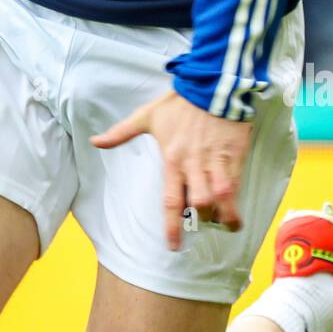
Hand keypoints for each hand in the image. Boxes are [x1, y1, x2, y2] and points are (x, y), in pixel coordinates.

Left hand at [91, 91, 252, 251]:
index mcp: (172, 158)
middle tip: (201, 223)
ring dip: (224, 215)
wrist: (210, 84)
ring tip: (225, 223)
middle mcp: (194, 163)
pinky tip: (235, 210)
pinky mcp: (234, 154)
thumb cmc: (179, 102)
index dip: (172, 227)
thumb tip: (96, 142)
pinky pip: (236, 184)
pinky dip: (236, 200)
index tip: (173, 247)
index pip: (171, 200)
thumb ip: (121, 133)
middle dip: (202, 220)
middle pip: (199, 203)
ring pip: (221, 197)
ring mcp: (216, 160)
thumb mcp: (147, 115)